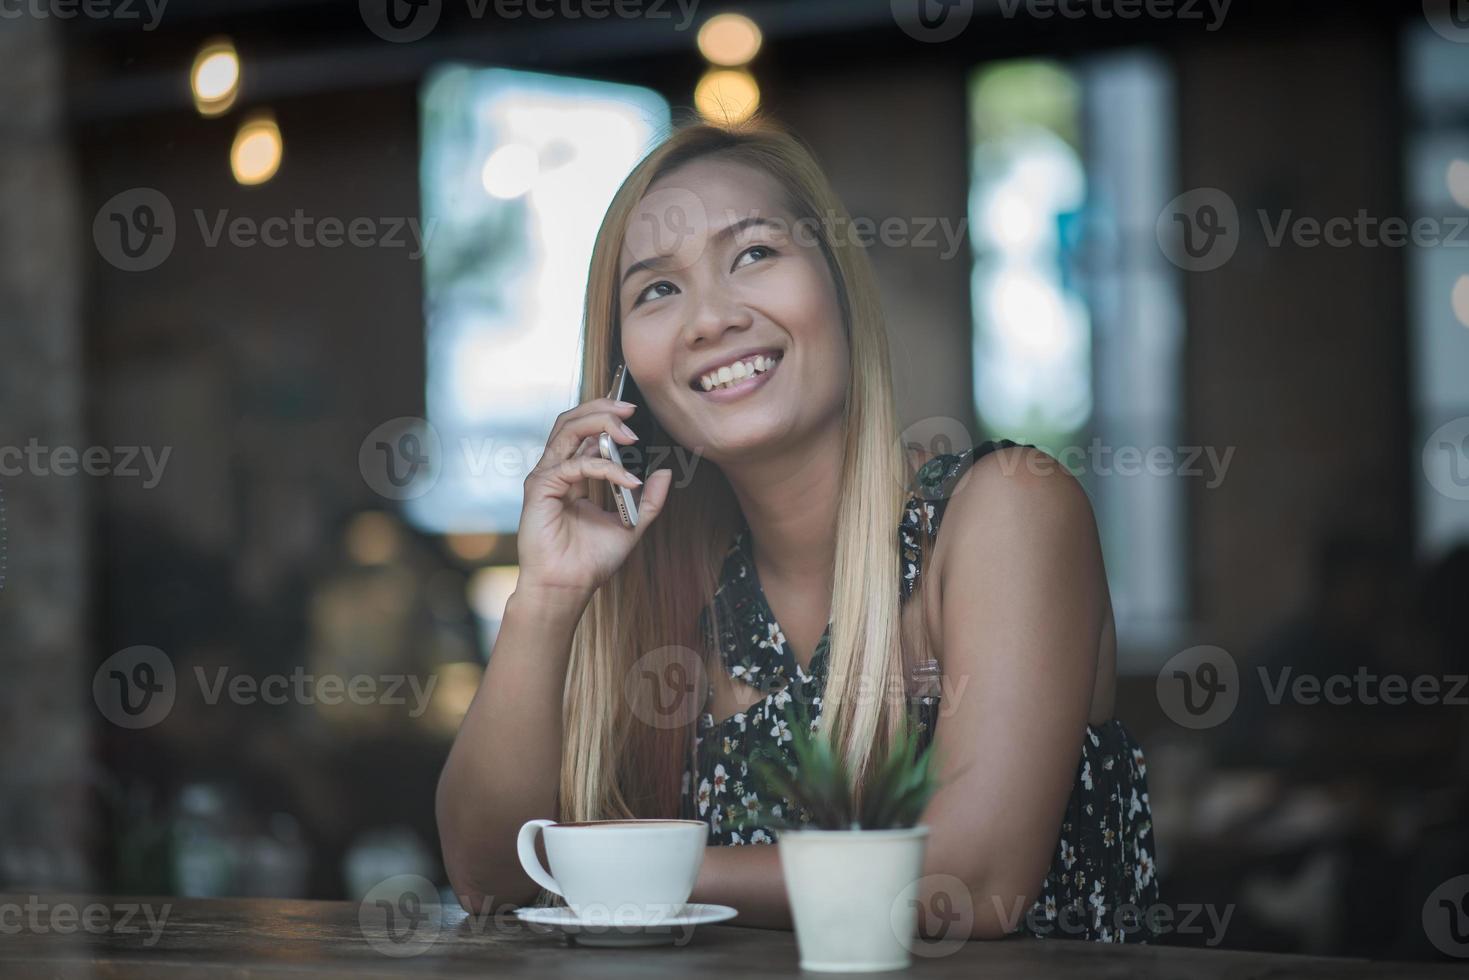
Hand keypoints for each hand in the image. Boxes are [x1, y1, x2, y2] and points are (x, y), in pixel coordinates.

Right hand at [514, 397, 674, 608]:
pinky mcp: (540, 487)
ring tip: (630, 432)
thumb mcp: (630, 525)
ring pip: (568, 430)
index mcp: (573, 475)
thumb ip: (649, 500)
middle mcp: (556, 470)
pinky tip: (628, 480)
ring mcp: (546, 477)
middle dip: (603, 409)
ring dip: (601, 424)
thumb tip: (666, 472)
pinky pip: (576, 465)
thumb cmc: (590, 561)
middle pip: (573, 421)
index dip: (608, 416)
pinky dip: (606, 468)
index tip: (636, 412)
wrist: (568, 587)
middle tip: (631, 409)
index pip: (586, 431)